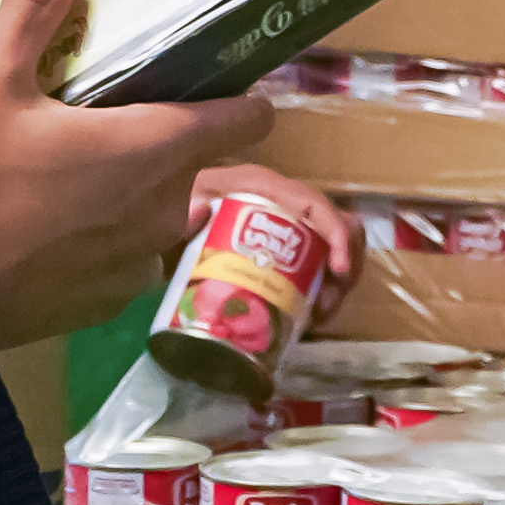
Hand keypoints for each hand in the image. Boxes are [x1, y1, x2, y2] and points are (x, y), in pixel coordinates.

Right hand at [0, 0, 274, 347]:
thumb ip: (29, 13)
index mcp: (153, 147)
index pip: (245, 120)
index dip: (242, 97)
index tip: (220, 80)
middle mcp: (163, 206)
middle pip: (195, 160)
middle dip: (165, 137)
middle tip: (109, 114)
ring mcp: (139, 260)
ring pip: (159, 210)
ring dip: (133, 189)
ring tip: (74, 170)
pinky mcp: (106, 302)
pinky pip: (124, 255)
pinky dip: (102, 236)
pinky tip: (50, 223)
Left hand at [180, 161, 352, 307]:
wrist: (161, 221)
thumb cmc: (175, 206)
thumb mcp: (179, 204)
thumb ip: (184, 207)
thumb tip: (198, 210)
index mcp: (261, 186)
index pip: (312, 203)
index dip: (336, 233)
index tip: (339, 271)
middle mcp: (280, 203)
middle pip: (334, 226)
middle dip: (343, 266)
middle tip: (326, 304)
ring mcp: (285, 228)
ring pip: (329, 251)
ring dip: (334, 285)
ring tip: (317, 315)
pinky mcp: (282, 251)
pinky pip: (315, 269)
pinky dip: (320, 293)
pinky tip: (309, 317)